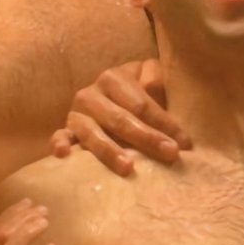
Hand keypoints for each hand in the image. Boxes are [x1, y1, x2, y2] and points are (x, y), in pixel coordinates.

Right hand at [50, 59, 190, 175]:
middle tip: (170, 155)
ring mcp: (76, 114)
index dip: (164, 123)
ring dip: (110, 151)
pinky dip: (59, 144)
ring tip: (128, 167)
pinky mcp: (66, 131)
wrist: (109, 99)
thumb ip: (156, 80)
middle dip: (147, 138)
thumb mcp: (149, 78)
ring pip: (92, 134)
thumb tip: (156, 90)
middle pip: (121, 119)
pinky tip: (63, 154)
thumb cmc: (136, 92)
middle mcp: (91, 94)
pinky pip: (60, 137)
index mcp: (113, 78)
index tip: (184, 144)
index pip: (141, 104)